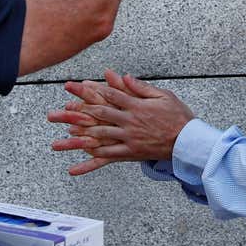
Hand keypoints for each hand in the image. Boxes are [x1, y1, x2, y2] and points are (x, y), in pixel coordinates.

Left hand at [48, 69, 194, 175]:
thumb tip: (123, 76)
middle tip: (57, 111)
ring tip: (58, 141)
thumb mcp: (163, 95)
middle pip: (99, 114)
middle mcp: (129, 121)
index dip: (90, 89)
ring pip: (99, 137)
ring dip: (77, 138)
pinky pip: (107, 158)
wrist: (188, 141)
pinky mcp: (130, 153)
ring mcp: (128, 138)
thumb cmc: (178, 116)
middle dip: (76, 112)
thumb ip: (141, 87)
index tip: (74, 85)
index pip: (109, 95)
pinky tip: (74, 168)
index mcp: (136, 105)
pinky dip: (90, 163)